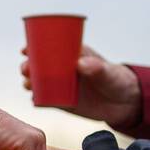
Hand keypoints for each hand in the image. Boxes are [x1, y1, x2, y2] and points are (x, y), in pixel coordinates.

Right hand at [20, 44, 142, 128]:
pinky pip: (46, 99)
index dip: (34, 46)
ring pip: (40, 81)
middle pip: (40, 64)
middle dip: (28, 65)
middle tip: (25, 69)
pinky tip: (34, 99)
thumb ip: (97, 68)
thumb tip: (81, 64)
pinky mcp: (63, 101)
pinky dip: (38, 99)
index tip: (25, 49)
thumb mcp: (108, 72)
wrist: (124, 104)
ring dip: (30, 81)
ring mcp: (62, 85)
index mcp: (72, 55)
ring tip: (28, 84)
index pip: (50, 46)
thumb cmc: (117, 81)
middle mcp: (64, 69)